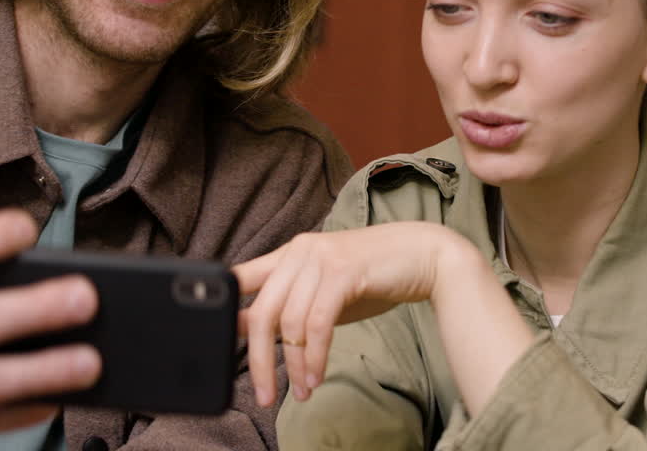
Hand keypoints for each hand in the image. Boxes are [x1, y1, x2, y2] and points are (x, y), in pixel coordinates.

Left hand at [234, 221, 468, 406]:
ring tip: (303, 390)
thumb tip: (245, 329)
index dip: (225, 315)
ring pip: (290, 322)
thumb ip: (290, 306)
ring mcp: (320, 259)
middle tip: (264, 394)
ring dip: (295, 365)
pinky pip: (318, 323)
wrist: (424, 255)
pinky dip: (314, 356)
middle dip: (257, 359)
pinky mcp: (343, 272)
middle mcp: (299, 252)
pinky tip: (316, 376)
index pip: (241, 280)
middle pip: (261, 311)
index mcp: (289, 253)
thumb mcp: (323, 291)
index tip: (222, 354)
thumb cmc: (373, 277)